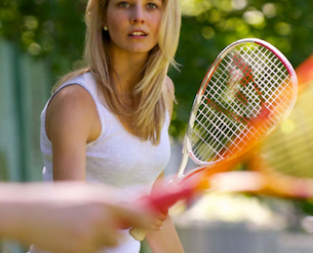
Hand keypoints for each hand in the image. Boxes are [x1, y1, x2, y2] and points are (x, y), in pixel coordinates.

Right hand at [0, 182, 157, 252]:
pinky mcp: (79, 250)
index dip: (148, 220)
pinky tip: (71, 237)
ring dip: (101, 240)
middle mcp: (101, 218)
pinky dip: (86, 247)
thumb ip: (112, 201)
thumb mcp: (89, 194)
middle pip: (122, 234)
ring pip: (108, 244)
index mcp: (106, 200)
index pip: (139, 213)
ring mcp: (89, 236)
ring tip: (80, 228)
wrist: (28, 212)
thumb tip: (137, 204)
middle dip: (117, 232)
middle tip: (103, 226)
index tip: (154, 222)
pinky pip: (93, 251)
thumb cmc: (61, 200)